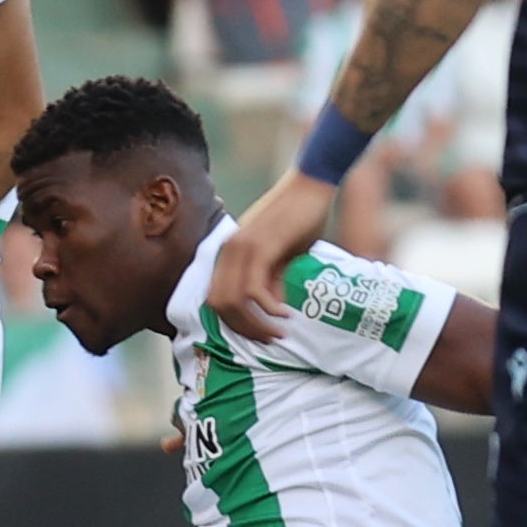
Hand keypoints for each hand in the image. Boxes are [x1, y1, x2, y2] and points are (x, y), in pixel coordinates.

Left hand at [203, 171, 335, 339]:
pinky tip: (286, 314)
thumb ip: (273, 278)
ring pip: (233, 302)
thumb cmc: (300, 218)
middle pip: (219, 306)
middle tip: (270, 340)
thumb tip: (272, 305)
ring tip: (279, 333)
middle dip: (244, 329)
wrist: (311, 185)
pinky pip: (254, 291)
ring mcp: (240, 249)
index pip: (215, 299)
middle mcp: (226, 251)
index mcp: (227, 253)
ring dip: (256, 324)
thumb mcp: (282, 255)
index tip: (258, 334)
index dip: (233, 323)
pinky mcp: (258, 248)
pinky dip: (268, 309)